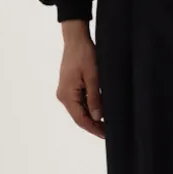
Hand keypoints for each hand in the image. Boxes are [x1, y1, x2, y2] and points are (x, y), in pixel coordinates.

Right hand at [57, 22, 104, 137]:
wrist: (76, 39)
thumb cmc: (84, 54)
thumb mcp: (93, 77)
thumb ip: (94, 98)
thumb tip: (97, 117)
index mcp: (67, 95)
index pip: (81, 119)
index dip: (93, 128)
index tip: (105, 134)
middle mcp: (63, 96)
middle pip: (79, 116)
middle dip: (93, 125)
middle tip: (109, 131)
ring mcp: (65, 91)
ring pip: (79, 110)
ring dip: (92, 117)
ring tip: (107, 123)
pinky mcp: (69, 87)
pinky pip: (79, 102)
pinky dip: (89, 107)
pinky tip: (100, 110)